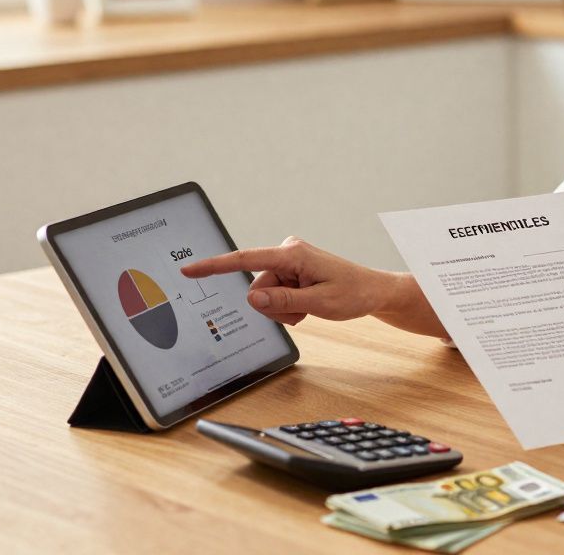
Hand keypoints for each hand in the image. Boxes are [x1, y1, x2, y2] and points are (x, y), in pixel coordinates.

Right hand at [180, 236, 444, 336]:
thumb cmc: (354, 293)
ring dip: (284, 308)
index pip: (245, 260)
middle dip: (275, 306)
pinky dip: (289, 305)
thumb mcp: (319, 304)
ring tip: (310, 305)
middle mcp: (287, 252)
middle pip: (257, 288)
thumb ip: (283, 302)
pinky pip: (276, 295)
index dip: (215, 266)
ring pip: (266, 296)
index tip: (189, 269)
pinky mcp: (291, 270)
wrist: (374, 291)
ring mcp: (289, 261)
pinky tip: (309, 303)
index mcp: (292, 253)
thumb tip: (251, 298)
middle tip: (304, 310)